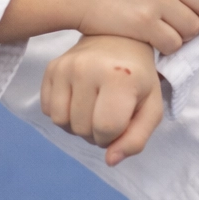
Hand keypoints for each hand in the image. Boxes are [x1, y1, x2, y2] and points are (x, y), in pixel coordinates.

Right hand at [40, 35, 162, 164]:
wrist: (120, 39)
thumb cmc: (139, 78)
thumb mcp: (151, 108)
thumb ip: (136, 140)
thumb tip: (109, 161)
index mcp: (120, 77)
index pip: (106, 130)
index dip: (114, 136)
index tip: (122, 120)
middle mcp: (88, 68)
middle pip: (82, 129)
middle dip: (96, 132)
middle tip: (108, 113)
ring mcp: (66, 66)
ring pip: (61, 122)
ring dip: (77, 125)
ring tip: (93, 108)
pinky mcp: (51, 67)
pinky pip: (48, 110)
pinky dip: (63, 113)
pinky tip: (79, 99)